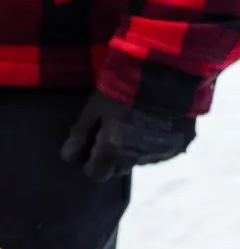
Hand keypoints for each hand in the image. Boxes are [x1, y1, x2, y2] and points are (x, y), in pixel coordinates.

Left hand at [60, 92, 195, 181]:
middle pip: (118, 169)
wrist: (167, 73)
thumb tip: (68, 157)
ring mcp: (161, 153)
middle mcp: (138, 158)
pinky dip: (153, 142)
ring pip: (140, 160)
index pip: (96, 174)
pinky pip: (160, 151)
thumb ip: (81, 134)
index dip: (90, 164)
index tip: (90, 150)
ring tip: (134, 124)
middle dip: (111, 158)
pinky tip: (153, 122)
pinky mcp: (180, 145)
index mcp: (114, 151)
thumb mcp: (94, 108)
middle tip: (111, 134)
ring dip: (133, 150)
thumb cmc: (122, 89)